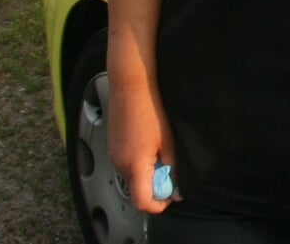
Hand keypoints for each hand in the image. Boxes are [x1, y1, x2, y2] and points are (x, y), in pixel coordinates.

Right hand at [107, 67, 177, 214]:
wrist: (131, 85)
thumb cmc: (150, 109)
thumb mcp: (169, 141)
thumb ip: (173, 169)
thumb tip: (176, 189)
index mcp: (135, 165)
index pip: (142, 202)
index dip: (158, 205)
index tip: (170, 197)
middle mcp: (120, 163)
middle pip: (136, 190)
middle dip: (155, 187)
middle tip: (170, 170)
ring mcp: (113, 154)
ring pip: (132, 176)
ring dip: (147, 173)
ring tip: (160, 151)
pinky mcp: (112, 145)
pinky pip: (125, 163)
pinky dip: (139, 162)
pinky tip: (149, 143)